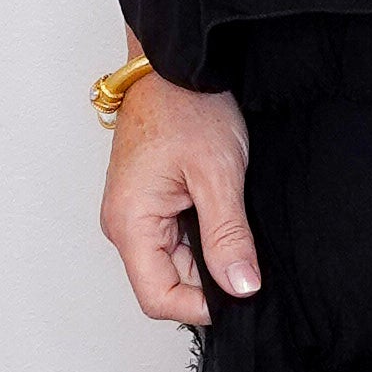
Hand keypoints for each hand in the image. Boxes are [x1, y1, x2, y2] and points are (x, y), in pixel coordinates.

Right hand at [101, 74, 256, 328]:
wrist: (174, 64)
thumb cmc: (188, 106)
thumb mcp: (218, 174)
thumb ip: (228, 237)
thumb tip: (241, 289)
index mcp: (130, 223)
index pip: (158, 299)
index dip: (201, 307)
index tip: (242, 290)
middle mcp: (124, 225)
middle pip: (167, 285)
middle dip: (210, 279)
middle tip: (247, 250)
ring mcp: (134, 214)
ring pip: (174, 264)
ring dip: (209, 256)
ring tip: (233, 221)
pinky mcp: (148, 203)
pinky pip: (175, 240)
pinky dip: (203, 237)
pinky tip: (223, 214)